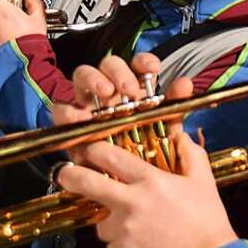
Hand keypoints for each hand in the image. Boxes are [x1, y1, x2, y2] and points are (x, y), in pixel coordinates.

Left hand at [55, 126, 235, 247]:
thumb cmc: (207, 219)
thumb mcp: (203, 180)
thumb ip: (189, 153)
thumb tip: (179, 135)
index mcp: (150, 180)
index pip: (110, 156)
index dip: (93, 149)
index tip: (87, 150)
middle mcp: (131, 203)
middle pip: (87, 183)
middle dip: (70, 176)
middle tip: (65, 175)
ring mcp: (123, 230)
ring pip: (101, 222)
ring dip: (111, 221)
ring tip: (135, 226)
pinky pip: (112, 246)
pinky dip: (122, 245)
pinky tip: (142, 245)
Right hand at [57, 53, 192, 162]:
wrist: (129, 186)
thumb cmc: (146, 154)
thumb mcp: (165, 132)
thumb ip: (175, 108)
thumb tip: (185, 83)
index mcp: (135, 89)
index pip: (137, 64)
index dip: (143, 61)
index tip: (152, 69)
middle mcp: (110, 92)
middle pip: (107, 65)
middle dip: (118, 72)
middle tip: (130, 91)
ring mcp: (89, 104)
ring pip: (82, 76)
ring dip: (93, 80)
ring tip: (106, 95)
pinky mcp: (70, 125)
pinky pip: (62, 110)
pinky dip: (69, 110)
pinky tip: (82, 118)